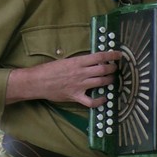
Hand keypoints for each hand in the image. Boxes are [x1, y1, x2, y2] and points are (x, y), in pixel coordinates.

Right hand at [6, 50, 122, 107]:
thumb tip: (90, 62)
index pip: (100, 57)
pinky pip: (92, 101)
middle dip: (112, 68)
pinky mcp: (76, 96)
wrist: (37, 81)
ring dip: (109, 80)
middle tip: (114, 68)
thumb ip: (78, 62)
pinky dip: (100, 101)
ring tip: (110, 79)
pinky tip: (104, 98)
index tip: (119, 55)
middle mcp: (81, 72)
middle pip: (103, 69)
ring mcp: (79, 85)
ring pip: (101, 82)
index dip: (112, 55)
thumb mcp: (65, 61)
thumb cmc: (48, 70)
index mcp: (78, 61)